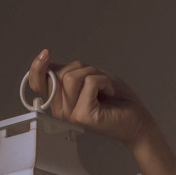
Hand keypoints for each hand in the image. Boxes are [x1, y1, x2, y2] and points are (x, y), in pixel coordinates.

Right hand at [25, 49, 175, 174]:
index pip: (38, 83)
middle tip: (98, 82)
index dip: (37, 67)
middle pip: (57, 74)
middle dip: (81, 68)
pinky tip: (110, 93)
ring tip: (105, 88)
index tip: (45, 53)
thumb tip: (45, 60)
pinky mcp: (83, 116)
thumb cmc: (116, 99)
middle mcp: (61, 111)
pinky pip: (89, 83)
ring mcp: (71, 115)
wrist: (138, 120)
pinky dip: (104, 81)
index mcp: (59, 102)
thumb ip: (66, 72)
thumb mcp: (88, 78)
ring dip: (94, 74)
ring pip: (72, 77)